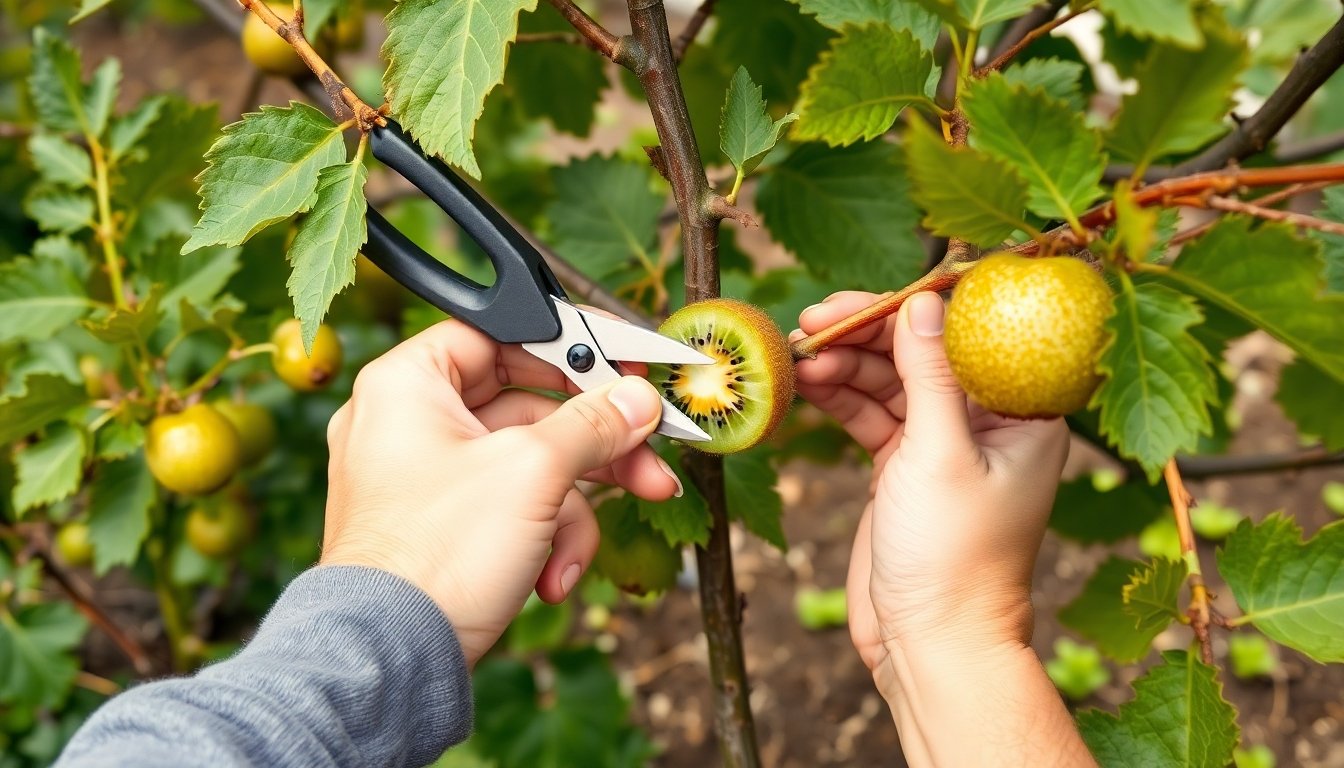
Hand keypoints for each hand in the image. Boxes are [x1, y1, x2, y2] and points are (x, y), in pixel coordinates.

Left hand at [320, 318, 680, 666]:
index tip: (627, 366)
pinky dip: (542, 541)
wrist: (391, 662)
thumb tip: (640, 398)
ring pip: (529, 466)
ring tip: (592, 546)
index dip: (571, 348)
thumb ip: (594, 424)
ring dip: (575, 509)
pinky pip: (510, 510)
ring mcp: (425, 479)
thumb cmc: (436, 555)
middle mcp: (410, 423)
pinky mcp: (443, 529)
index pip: (503, 335)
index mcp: (408, 384)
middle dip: (596, 446)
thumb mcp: (533, 473)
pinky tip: (550, 580)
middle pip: (529, 407)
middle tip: (652, 455)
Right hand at [794, 291, 1068, 667]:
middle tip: (811, 320)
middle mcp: (985, 421)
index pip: (969, 335)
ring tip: (797, 354)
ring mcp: (941, 444)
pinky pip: (870, 415)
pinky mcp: (902, 468)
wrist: (932, 645)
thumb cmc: (955, 559)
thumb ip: (929, 374)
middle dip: (866, 334)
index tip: (861, 298)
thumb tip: (921, 302)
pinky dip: (838, 397)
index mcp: (1022, 414)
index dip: (914, 308)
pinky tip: (803, 382)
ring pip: (889, 381)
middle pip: (921, 352)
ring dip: (844, 364)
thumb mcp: (940, 455)